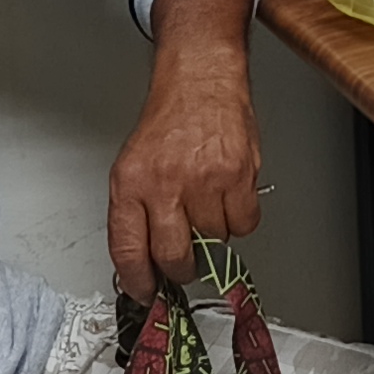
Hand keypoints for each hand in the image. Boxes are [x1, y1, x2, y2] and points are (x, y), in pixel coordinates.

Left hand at [111, 0, 261, 294]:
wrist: (200, 80)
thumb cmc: (168, 124)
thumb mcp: (131, 167)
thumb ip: (135, 214)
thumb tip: (141, 263)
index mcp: (130, 185)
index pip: (129, 251)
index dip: (139, 281)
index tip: (146, 292)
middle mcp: (165, 184)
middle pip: (175, 257)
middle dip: (181, 269)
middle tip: (184, 263)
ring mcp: (204, 181)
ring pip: (214, 242)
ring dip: (213, 237)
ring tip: (206, 208)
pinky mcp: (239, 176)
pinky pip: (244, 224)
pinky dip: (239, 220)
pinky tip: (228, 199)